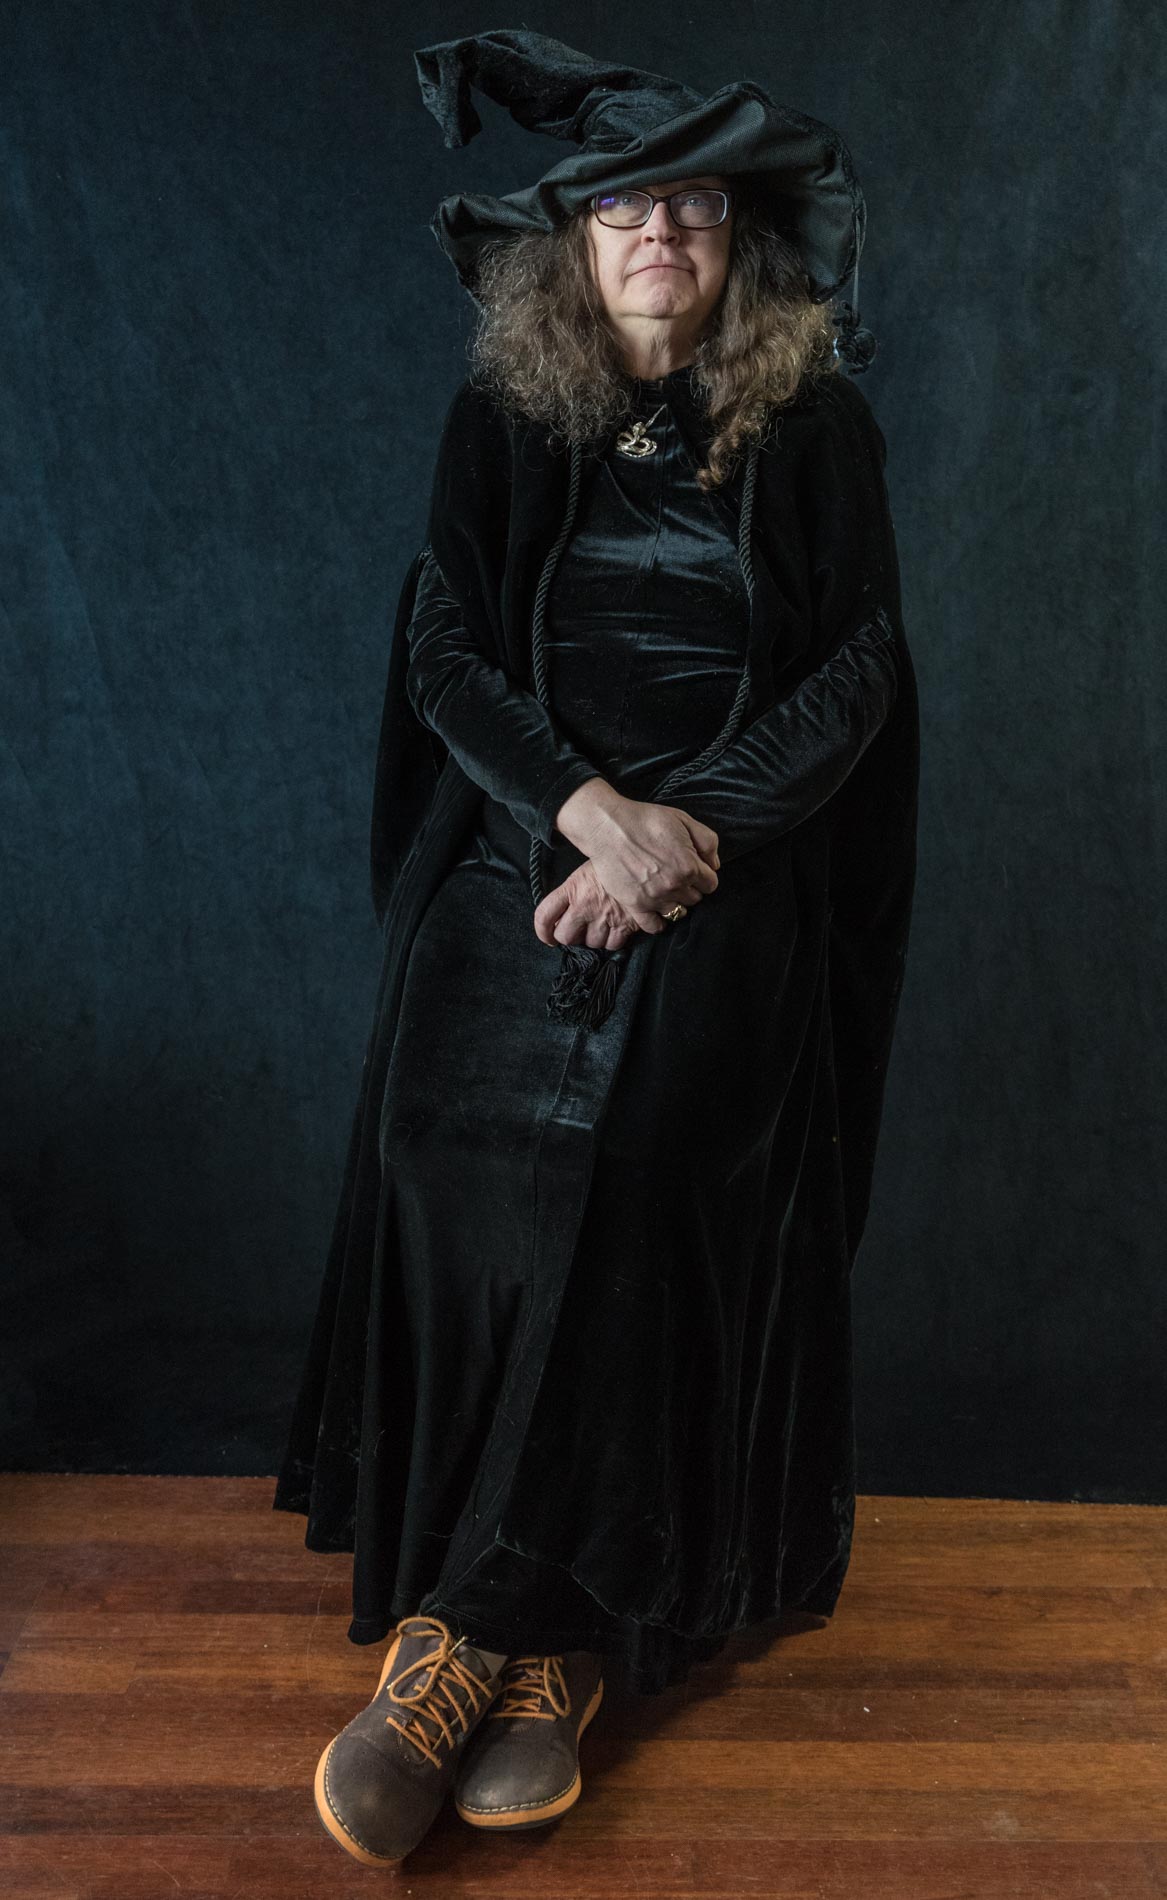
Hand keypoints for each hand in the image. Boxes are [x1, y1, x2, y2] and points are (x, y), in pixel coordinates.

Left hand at [533, 858, 646, 951]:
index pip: (544, 915)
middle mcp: (585, 906)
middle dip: (571, 936)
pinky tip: (618, 927)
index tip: (548, 937)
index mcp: (573, 889)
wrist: (646, 861)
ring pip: (591, 943)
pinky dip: (614, 940)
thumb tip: (564, 909)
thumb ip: (574, 890)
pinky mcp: (625, 926)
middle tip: (580, 929)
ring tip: (603, 924)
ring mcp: (605, 918)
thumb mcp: (588, 868)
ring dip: (595, 937)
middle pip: (566, 937)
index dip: (542, 931)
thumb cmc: (615, 862)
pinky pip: (612, 945)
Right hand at [553, 779, 720, 928]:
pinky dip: (658, 922)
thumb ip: (707, 841)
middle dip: (691, 888)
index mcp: (689, 867)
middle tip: (678, 876)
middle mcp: (675, 886)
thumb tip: (714, 864)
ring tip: (667, 891)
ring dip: (676, 902)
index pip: (711, 884)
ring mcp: (655, 898)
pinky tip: (657, 911)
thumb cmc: (645, 820)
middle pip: (695, 899)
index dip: (704, 875)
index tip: (695, 869)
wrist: (608, 828)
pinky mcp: (635, 905)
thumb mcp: (684, 820)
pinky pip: (654, 926)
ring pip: (678, 912)